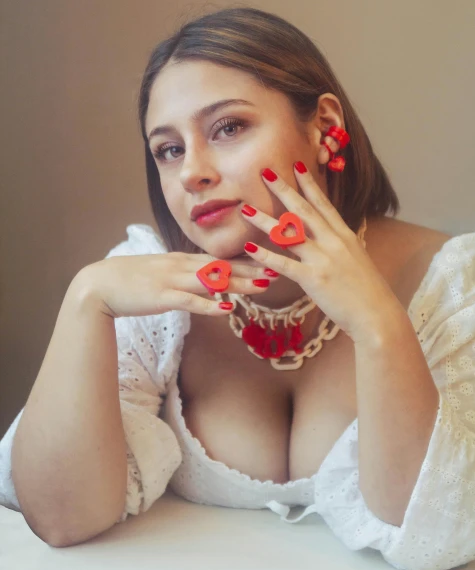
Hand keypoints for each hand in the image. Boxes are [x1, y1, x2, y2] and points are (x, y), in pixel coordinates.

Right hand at [76, 252, 278, 318]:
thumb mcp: (163, 273)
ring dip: (240, 283)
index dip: (247, 260)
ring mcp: (172, 280)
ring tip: (264, 286)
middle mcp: (182, 266)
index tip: (271, 259)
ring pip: (212, 280)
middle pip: (223, 267)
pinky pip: (190, 301)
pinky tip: (227, 310)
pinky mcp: (162, 296)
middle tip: (279, 270)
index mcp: (183, 261)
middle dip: (252, 269)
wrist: (99, 285)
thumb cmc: (132, 281)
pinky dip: (209, 305)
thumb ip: (185, 276)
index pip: (221, 259)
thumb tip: (207, 282)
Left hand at [239, 163, 400, 342]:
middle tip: (265, 172)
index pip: (323, 203)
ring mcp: (323, 259)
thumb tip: (327, 237)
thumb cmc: (368, 291)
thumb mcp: (356, 259)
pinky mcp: (313, 278)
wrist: (377, 315)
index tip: (297, 165)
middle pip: (303, 210)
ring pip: (289, 234)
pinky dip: (265, 255)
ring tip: (246, 209)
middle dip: (283, 189)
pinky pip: (284, 264)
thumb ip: (340, 246)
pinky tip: (249, 247)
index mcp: (344, 235)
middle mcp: (333, 242)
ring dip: (265, 220)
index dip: (309, 184)